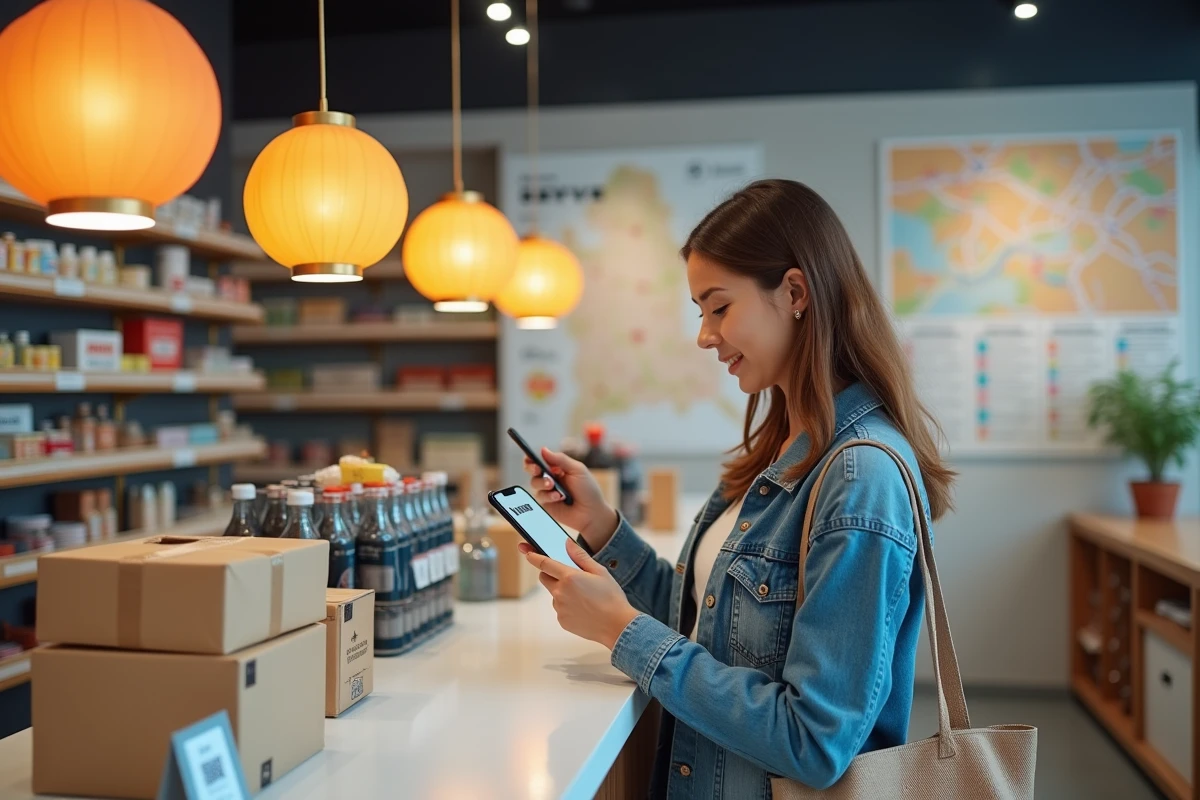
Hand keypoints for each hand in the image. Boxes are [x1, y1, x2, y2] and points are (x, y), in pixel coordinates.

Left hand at [520, 538, 638, 650]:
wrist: (617, 626)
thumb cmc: (611, 597)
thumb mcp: (599, 572)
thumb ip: (580, 556)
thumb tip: (567, 543)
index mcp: (569, 577)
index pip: (545, 563)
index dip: (534, 556)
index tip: (527, 552)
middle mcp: (560, 593)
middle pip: (545, 578)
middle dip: (551, 574)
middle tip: (569, 577)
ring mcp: (559, 608)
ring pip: (554, 594)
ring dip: (562, 592)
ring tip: (584, 597)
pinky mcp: (562, 620)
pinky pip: (560, 609)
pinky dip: (568, 606)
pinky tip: (584, 609)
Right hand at [524, 448, 618, 551]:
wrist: (591, 513)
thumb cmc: (588, 490)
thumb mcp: (577, 470)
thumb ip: (560, 459)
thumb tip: (543, 450)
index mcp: (558, 467)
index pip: (541, 459)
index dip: (532, 458)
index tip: (530, 457)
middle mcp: (551, 478)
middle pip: (532, 470)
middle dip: (532, 468)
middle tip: (538, 470)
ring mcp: (547, 491)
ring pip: (534, 483)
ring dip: (542, 482)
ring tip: (553, 486)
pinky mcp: (546, 503)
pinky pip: (540, 496)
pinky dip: (548, 495)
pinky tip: (559, 497)